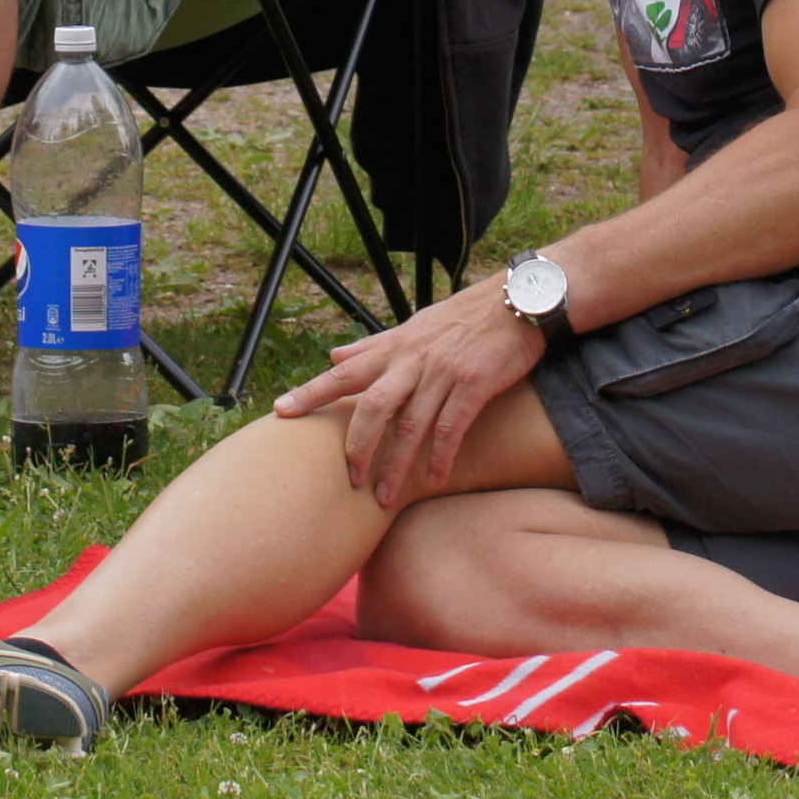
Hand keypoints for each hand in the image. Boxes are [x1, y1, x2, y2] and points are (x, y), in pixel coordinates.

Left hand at [271, 273, 546, 511]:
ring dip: (395, 464)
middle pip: (372, 407)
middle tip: (349, 480)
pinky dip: (440, 456)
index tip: (281, 412)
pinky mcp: (474, 383)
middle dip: (357, 446)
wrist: (517, 302)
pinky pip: (451, 426)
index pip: (343, 372)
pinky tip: (432, 480)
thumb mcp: (413, 326)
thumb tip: (332, 356)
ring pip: (409, 424)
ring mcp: (443, 372)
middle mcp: (412, 359)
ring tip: (384, 497)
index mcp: (394, 346)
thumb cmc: (462, 318)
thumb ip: (372, 346)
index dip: (311, 392)